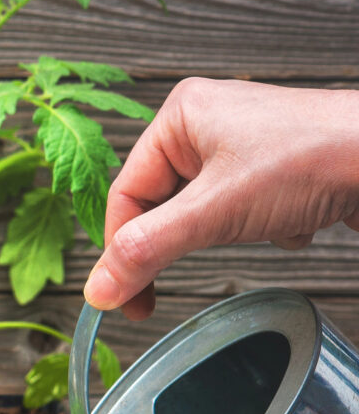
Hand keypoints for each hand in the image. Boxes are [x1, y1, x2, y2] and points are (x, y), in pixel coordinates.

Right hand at [86, 79, 358, 319]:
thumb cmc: (315, 158)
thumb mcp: (215, 211)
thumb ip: (147, 252)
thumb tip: (97, 289)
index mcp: (180, 115)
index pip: (125, 194)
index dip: (121, 250)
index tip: (125, 297)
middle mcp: (207, 124)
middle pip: (163, 206)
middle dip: (191, 236)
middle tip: (189, 270)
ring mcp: (243, 145)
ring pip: (204, 213)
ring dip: (232, 232)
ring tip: (265, 221)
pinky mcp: (274, 166)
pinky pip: (241, 212)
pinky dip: (262, 227)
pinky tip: (292, 218)